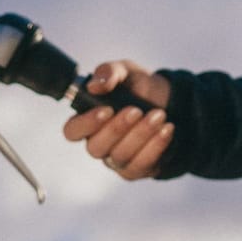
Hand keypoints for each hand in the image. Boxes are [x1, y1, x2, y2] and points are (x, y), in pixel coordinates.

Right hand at [62, 60, 174, 179]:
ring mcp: (116, 160)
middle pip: (95, 147)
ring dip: (140, 134)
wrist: (169, 101)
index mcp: (88, 120)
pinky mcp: (136, 169)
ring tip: (159, 115)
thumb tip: (95, 85)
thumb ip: (108, 72)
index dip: (85, 124)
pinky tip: (166, 129)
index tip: (106, 110)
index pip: (72, 131)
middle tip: (136, 110)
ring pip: (120, 155)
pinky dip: (155, 146)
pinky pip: (141, 164)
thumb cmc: (138, 87)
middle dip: (117, 128)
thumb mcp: (125, 71)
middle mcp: (98, 143)